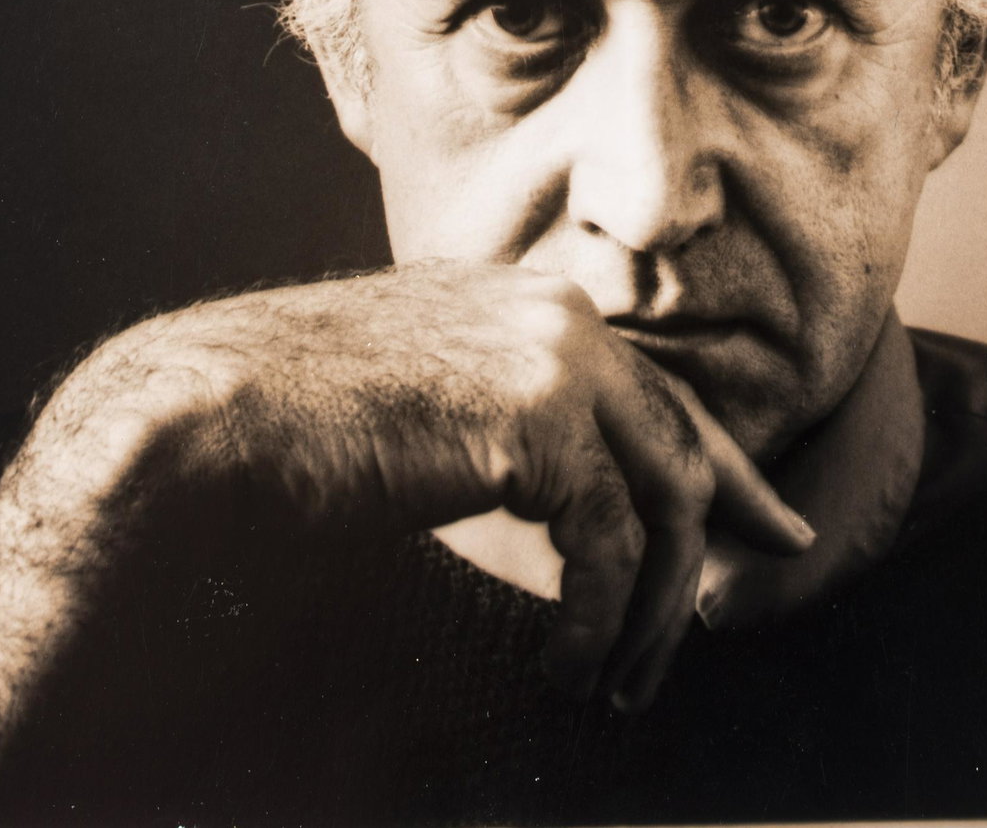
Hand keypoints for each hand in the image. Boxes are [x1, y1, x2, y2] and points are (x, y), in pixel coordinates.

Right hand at [0, 263, 811, 808]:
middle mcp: (560, 315)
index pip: (663, 393)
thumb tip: (580, 498)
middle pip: (681, 445)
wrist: (212, 416)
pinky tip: (566, 664)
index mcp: (534, 307)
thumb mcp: (434, 422)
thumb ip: (514, 436)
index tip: (774, 532)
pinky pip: (610, 543)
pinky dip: (598, 619)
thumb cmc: (298, 431)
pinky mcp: (537, 415)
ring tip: (614, 679)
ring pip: (662, 501)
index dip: (727, 471)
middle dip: (711, 548)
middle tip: (699, 636)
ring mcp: (555, 355)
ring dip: (650, 610)